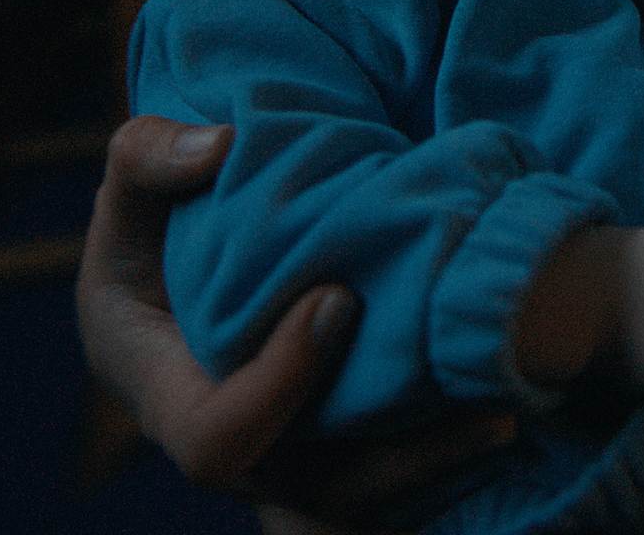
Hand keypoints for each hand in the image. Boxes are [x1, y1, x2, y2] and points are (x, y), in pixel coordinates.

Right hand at [77, 115, 517, 530]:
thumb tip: (220, 145)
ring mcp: (288, 463)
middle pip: (314, 495)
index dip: (277, 386)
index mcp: (166, 394)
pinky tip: (504, 414)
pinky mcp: (337, 457)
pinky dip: (448, 468)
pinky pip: (394, 497)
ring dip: (440, 472)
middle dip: (400, 459)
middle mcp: (234, 449)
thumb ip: (149, 156)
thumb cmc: (159, 217)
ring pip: (364, 507)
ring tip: (510, 417)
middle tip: (485, 403)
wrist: (193, 260)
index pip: (214, 439)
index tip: (339, 297)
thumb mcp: (133, 181)